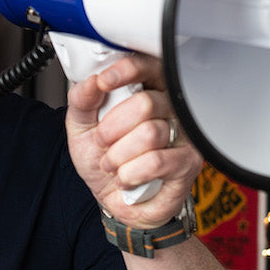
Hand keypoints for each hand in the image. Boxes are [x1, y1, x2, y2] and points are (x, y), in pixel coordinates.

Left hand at [65, 53, 201, 227]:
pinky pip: (156, 162)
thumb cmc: (105, 162)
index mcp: (146, 92)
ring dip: (119, 155)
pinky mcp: (188, 162)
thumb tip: (89, 81)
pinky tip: (126, 178)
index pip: (147, 67)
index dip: (127, 70)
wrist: (116, 202)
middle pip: (146, 103)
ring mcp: (182, 135)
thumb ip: (82, 102)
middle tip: (103, 142)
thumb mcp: (82, 129)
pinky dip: (131, 173)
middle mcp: (169, 109)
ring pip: (150, 134)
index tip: (105, 81)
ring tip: (113, 164)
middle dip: (113, 128)